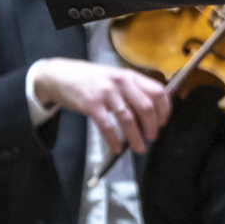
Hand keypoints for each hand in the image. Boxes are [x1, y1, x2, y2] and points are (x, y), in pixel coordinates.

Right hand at [31, 57, 173, 154]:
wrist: (60, 75)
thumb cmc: (89, 79)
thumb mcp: (114, 78)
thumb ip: (131, 90)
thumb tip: (149, 114)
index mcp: (130, 76)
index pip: (157, 91)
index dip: (164, 110)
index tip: (163, 122)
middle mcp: (120, 82)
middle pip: (146, 107)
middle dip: (152, 127)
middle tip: (152, 137)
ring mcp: (106, 92)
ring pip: (129, 120)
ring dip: (136, 138)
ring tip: (139, 147)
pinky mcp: (91, 104)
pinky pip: (107, 127)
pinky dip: (114, 141)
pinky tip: (116, 148)